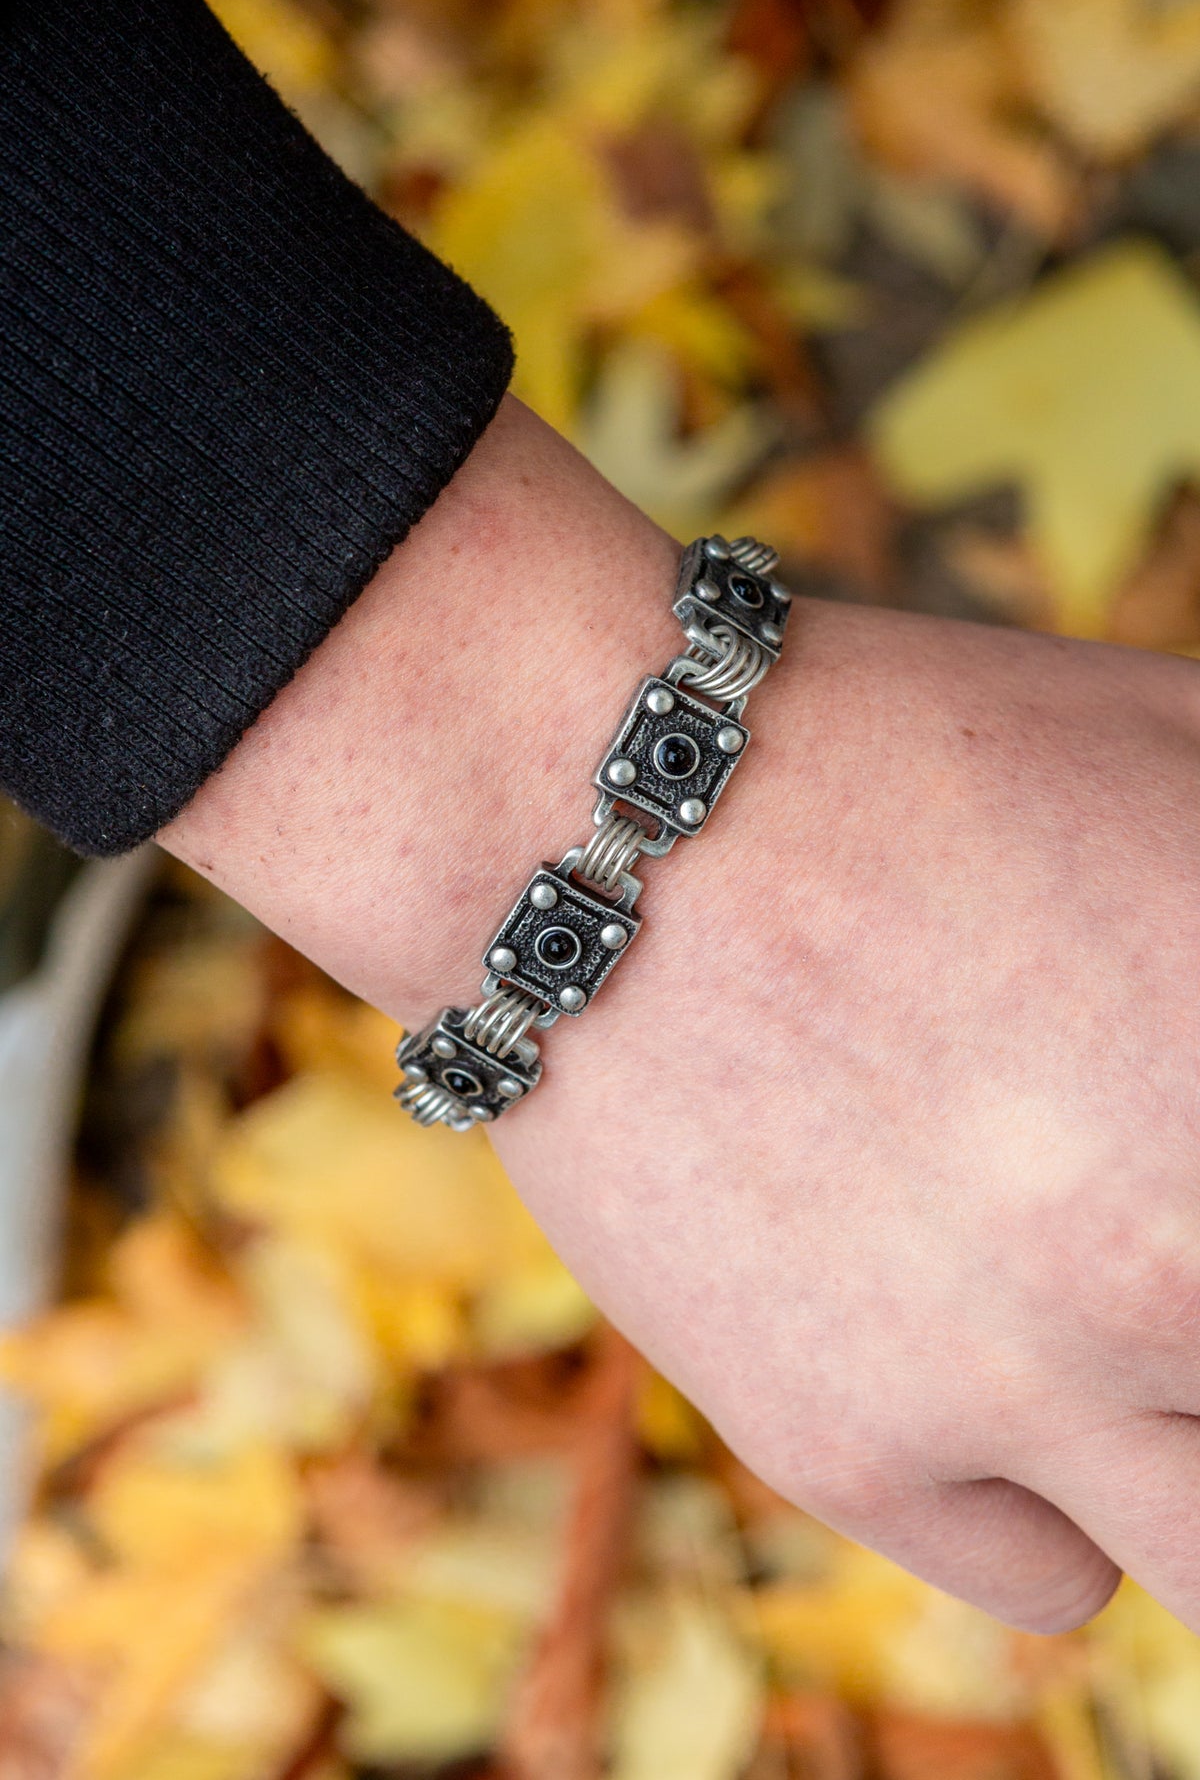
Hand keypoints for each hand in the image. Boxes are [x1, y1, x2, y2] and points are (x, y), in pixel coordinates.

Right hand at [163, 393, 1199, 1633]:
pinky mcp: (847, 1443)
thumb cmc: (910, 756)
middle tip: (1155, 1234)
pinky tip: (996, 1369)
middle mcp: (1177, 1262)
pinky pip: (1050, 1570)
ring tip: (1113, 1321)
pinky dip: (1052, 1495)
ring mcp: (1014, 1380)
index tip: (1197, 1172)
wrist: (596, 819)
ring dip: (1183, 1441)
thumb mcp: (1190, 765)